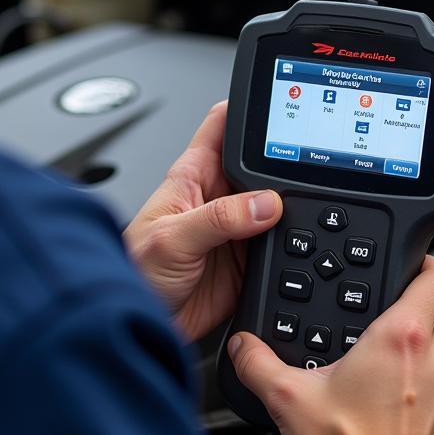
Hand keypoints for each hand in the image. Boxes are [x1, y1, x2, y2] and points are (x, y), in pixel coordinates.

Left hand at [125, 102, 281, 341]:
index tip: (277, 110)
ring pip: (277, 205)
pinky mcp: (248, 261)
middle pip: (261, 165)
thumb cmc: (135, 271)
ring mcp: (236, 229)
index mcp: (193, 176)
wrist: (140, 324)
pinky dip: (293, 244)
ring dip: (291, 208)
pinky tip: (297, 246)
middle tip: (299, 177)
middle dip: (282, 164)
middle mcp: (218, 198)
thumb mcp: (172, 238)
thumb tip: (266, 203)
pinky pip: (280, 245)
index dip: (248, 112)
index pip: (224, 128)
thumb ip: (219, 218)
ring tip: (299, 214)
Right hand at [227, 257, 433, 434]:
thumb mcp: (287, 398)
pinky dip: (424, 401)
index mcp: (401, 338)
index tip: (411, 266)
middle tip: (371, 341)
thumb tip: (243, 346)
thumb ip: (258, 362)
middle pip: (430, 319)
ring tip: (377, 386)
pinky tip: (391, 419)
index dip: (423, 264)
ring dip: (415, 365)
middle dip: (402, 325)